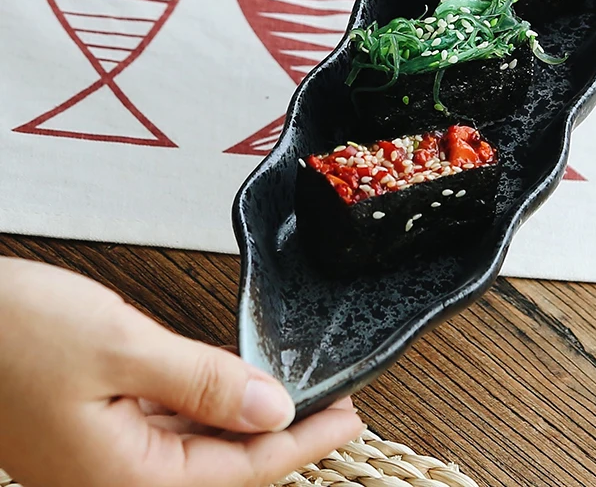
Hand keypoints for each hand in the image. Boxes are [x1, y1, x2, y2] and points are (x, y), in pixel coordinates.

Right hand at [0, 258, 363, 486]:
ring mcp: (105, 455)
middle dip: (285, 434)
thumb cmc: (15, 336)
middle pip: (226, 463)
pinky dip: (208, 404)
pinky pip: (171, 422)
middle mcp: (116, 479)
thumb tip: (271, 408)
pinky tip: (230, 383)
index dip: (304, 443)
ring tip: (296, 396)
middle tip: (336, 406)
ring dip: (249, 419)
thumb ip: (203, 382)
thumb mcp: (122, 349)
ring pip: (200, 444)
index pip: (243, 470)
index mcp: (127, 479)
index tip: (348, 418)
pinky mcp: (98, 426)